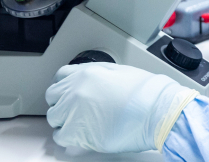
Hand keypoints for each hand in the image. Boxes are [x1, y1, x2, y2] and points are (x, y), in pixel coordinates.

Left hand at [46, 63, 198, 152]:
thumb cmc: (146, 92)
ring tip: (79, 122)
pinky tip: (79, 134)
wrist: (156, 110)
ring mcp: (74, 112)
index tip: (68, 91)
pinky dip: (67, 137)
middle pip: (53, 97)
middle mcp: (75, 90)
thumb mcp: (120, 71)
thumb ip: (98, 75)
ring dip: (64, 119)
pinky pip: (59, 136)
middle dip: (61, 102)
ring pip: (54, 117)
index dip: (64, 85)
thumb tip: (89, 83)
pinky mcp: (77, 133)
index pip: (60, 77)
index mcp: (86, 73)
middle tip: (73, 108)